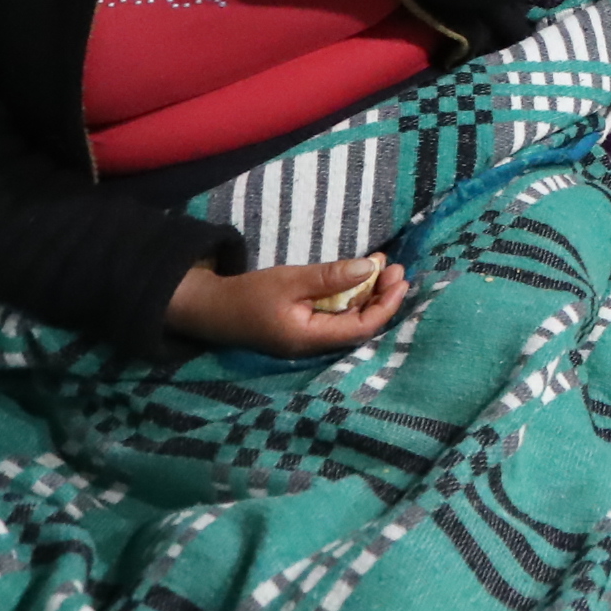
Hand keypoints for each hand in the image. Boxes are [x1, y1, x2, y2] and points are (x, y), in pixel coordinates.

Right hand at [168, 254, 406, 354]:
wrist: (210, 309)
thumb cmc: (248, 295)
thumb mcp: (290, 280)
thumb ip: (330, 277)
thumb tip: (369, 268)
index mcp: (311, 339)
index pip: (362, 328)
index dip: (386, 305)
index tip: (400, 279)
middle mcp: (316, 344)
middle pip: (360, 324)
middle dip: (382, 296)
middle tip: (397, 268)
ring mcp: (310, 338)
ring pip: (350, 318)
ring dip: (369, 293)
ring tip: (384, 266)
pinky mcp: (305, 328)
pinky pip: (337, 315)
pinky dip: (351, 295)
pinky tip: (360, 275)